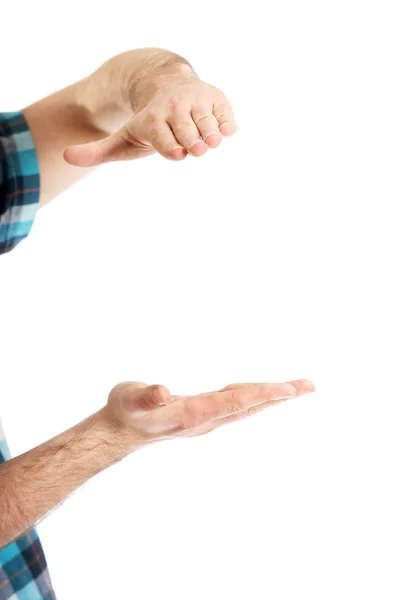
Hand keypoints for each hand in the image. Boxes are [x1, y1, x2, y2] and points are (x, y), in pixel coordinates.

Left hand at [64, 76, 236, 166]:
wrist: (166, 83)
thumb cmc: (145, 122)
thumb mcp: (121, 139)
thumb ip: (96, 151)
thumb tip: (66, 158)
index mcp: (151, 121)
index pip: (163, 139)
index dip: (171, 146)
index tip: (178, 153)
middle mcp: (174, 108)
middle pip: (188, 135)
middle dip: (194, 142)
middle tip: (197, 148)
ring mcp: (196, 102)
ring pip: (208, 124)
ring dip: (212, 134)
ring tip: (212, 140)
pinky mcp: (216, 98)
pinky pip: (225, 114)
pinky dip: (227, 123)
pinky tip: (224, 129)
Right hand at [103, 379, 314, 449]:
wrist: (119, 433)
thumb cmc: (124, 410)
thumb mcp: (129, 397)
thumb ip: (145, 395)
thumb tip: (162, 392)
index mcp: (194, 413)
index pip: (236, 401)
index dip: (263, 392)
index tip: (291, 388)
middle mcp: (206, 420)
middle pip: (250, 406)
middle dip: (280, 395)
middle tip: (309, 386)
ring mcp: (206, 421)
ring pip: (246, 408)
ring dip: (271, 397)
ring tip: (295, 389)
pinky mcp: (203, 418)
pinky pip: (237, 407)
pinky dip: (255, 399)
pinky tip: (260, 394)